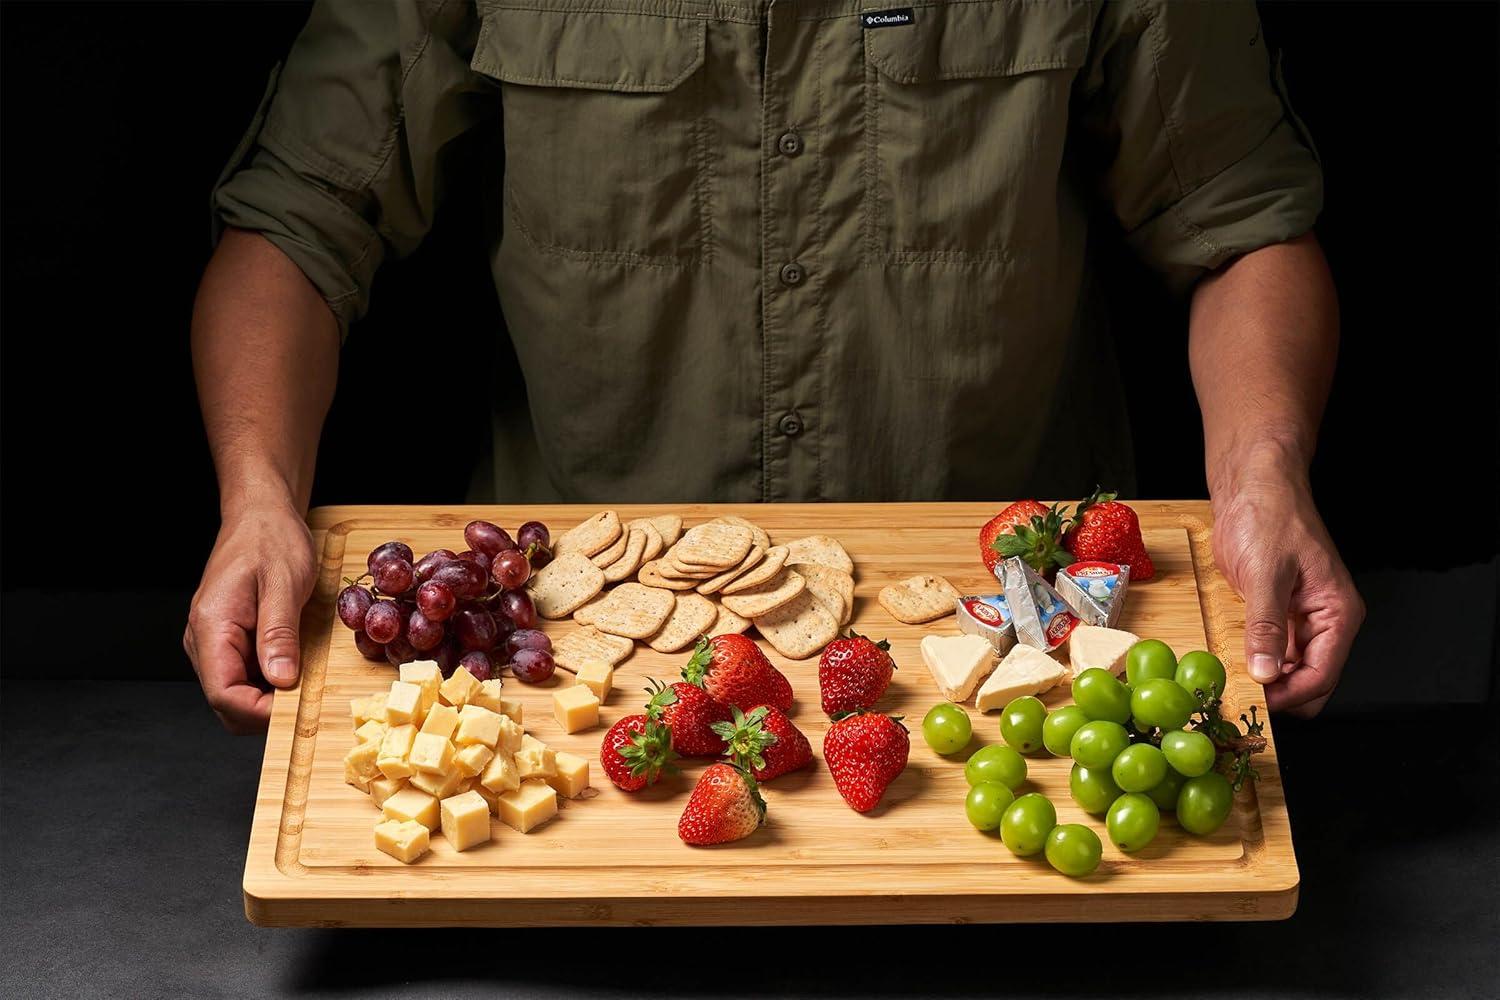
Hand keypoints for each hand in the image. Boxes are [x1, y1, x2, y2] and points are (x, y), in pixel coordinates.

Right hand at [185, 501, 316, 732]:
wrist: (260, 515)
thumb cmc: (270, 539)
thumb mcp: (285, 583)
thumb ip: (279, 633)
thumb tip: (282, 679)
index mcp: (211, 626)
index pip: (224, 693)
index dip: (259, 712)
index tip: (295, 710)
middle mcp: (203, 640)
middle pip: (226, 702)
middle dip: (264, 711)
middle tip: (305, 700)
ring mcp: (213, 642)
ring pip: (235, 694)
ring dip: (268, 698)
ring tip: (303, 680)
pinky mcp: (228, 641)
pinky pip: (244, 676)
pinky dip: (269, 682)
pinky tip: (293, 666)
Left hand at [1211, 466, 1363, 717]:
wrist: (1252, 487)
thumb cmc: (1270, 516)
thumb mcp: (1266, 572)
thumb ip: (1266, 625)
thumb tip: (1266, 671)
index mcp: (1337, 613)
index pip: (1323, 675)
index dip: (1290, 696)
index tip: (1257, 703)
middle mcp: (1323, 622)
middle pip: (1308, 681)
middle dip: (1279, 694)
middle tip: (1240, 696)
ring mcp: (1298, 620)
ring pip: (1287, 671)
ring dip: (1263, 680)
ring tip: (1231, 681)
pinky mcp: (1274, 615)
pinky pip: (1269, 652)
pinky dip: (1253, 662)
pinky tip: (1231, 662)